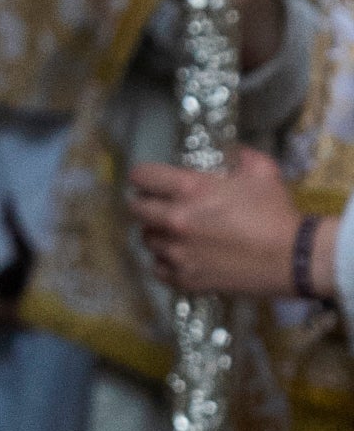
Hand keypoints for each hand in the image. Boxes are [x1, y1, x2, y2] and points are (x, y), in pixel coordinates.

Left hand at [127, 148, 313, 297]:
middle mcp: (176, 220)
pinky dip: (165, 263)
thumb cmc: (275, 213)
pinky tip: (178, 257)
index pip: (142, 176)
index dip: (143, 176)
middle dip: (145, 203)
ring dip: (157, 233)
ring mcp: (178, 253)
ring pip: (147, 240)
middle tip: (159, 204)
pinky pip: (158, 269)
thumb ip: (241, 155)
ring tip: (173, 232)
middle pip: (136, 209)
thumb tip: (233, 151)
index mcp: (190, 190)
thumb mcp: (262, 171)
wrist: (293, 258)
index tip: (149, 179)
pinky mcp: (186, 279)